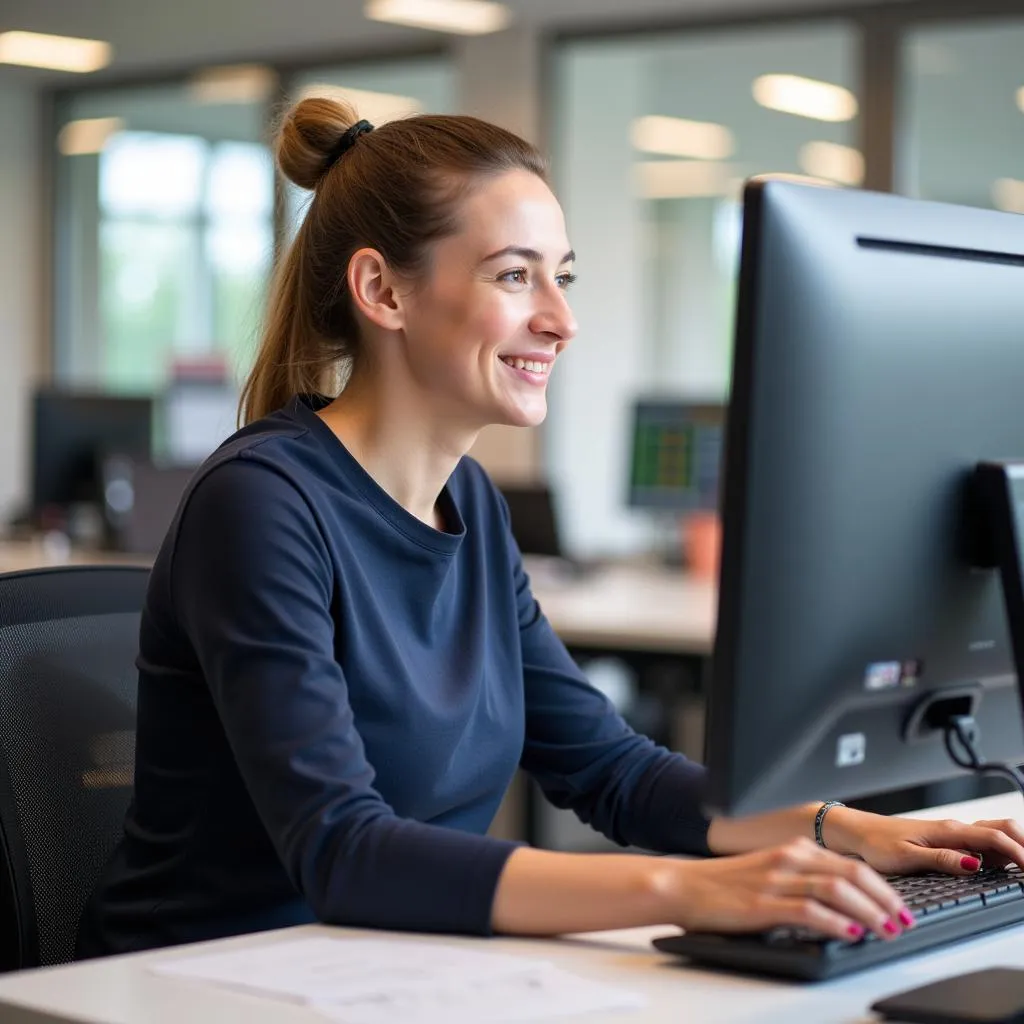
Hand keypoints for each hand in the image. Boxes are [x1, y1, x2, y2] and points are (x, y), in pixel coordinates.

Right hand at [670, 837, 911, 940]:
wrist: (684, 885)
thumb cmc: (725, 884)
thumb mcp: (771, 871)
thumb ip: (804, 879)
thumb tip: (845, 903)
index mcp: (794, 849)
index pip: (851, 864)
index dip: (882, 886)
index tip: (900, 906)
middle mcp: (790, 858)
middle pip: (852, 873)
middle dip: (885, 899)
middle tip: (904, 920)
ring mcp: (777, 880)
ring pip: (836, 891)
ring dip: (868, 912)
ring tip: (887, 930)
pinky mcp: (764, 903)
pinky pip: (808, 910)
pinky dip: (835, 922)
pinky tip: (850, 934)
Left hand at [825, 807, 1023, 875]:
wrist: (857, 832)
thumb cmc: (876, 843)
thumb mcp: (906, 857)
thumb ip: (941, 860)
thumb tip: (973, 865)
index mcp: (948, 831)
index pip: (995, 839)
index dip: (1020, 855)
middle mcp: (953, 829)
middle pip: (1002, 829)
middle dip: (1023, 845)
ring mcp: (951, 833)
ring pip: (994, 833)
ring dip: (1013, 846)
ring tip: (1021, 868)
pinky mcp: (946, 839)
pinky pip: (981, 840)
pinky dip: (999, 850)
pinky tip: (1000, 865)